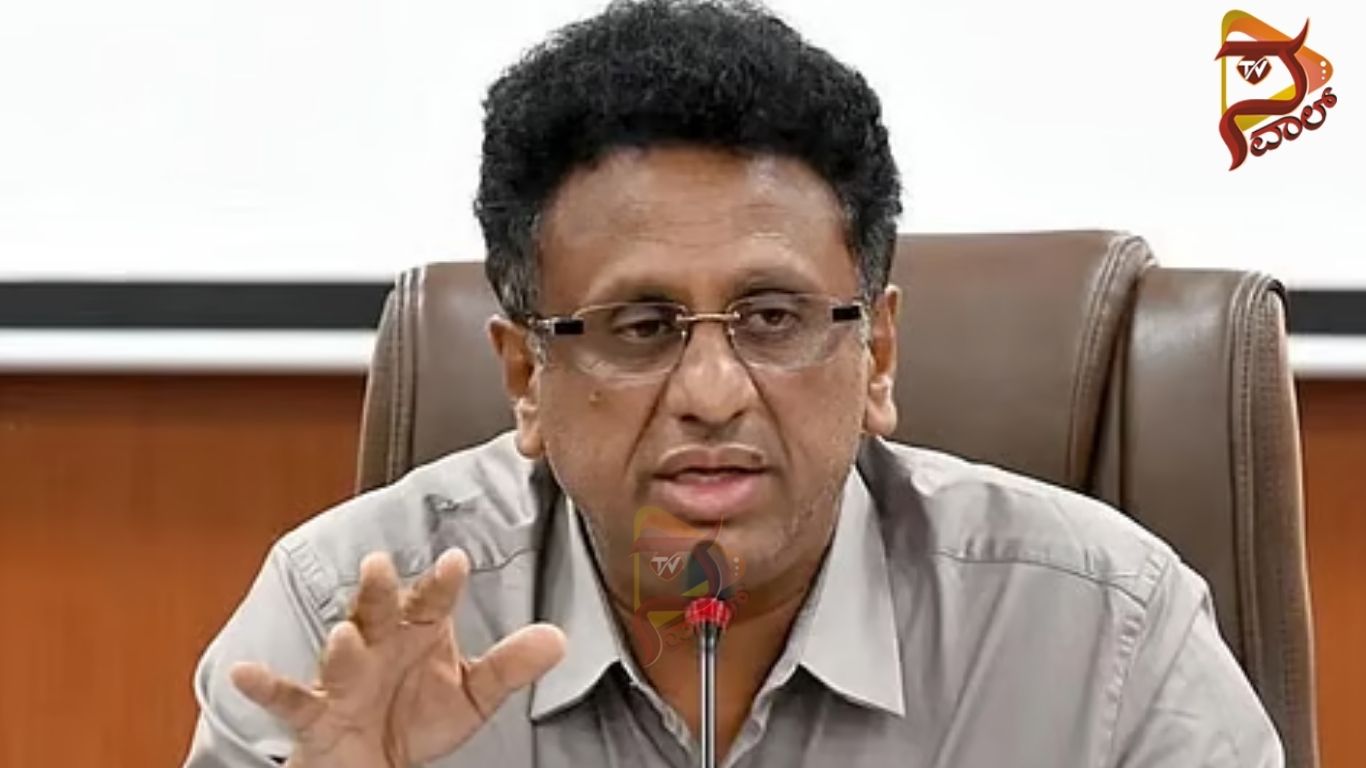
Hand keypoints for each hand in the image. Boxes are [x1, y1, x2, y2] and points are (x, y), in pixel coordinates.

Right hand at [229, 549, 565, 767]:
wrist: (373, 765)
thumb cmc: (416, 715)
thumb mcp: (472, 694)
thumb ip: (511, 666)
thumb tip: (559, 639)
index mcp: (415, 632)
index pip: (431, 601)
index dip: (442, 583)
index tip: (456, 561)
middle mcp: (377, 645)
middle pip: (377, 611)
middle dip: (378, 590)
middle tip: (381, 565)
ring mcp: (344, 677)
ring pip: (339, 654)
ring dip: (339, 644)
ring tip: (344, 633)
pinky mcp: (315, 714)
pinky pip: (289, 699)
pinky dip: (265, 686)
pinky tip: (246, 674)